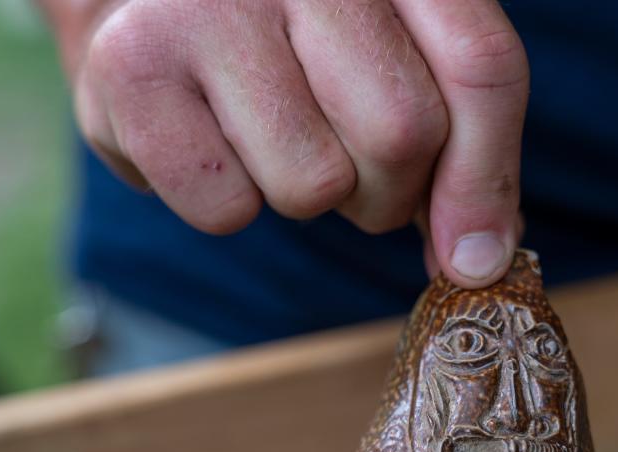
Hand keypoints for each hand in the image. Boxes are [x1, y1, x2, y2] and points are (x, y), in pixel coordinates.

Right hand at [40, 0, 528, 286]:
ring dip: (302, 194)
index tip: (474, 257)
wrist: (141, 4)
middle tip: (344, 164)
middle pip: (403, 132)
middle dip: (384, 191)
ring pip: (314, 184)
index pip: (479, 64)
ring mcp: (213, 1)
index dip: (485, 178)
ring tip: (265, 134)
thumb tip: (480, 260)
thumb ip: (454, 144)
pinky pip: (226, 209)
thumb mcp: (387, 63)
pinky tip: (206, 140)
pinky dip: (226, 202)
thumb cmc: (286, 43)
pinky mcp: (132, 63)